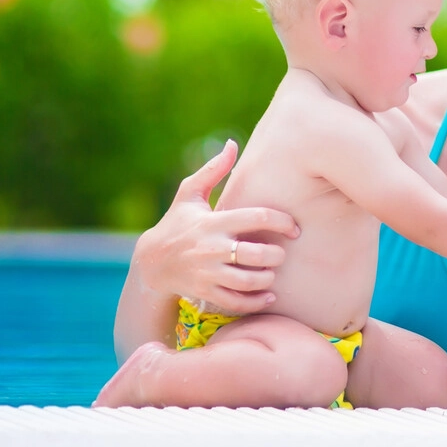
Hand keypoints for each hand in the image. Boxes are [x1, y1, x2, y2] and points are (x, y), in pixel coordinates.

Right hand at [135, 140, 298, 312]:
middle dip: (277, 255)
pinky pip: (236, 302)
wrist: (151, 263)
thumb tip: (232, 143)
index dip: (283, 221)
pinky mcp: (205, 293)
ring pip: (248, 280)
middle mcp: (212, 248)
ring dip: (268, 279)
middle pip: (257, 253)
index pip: (257, 217)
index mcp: (214, 221)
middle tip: (282, 254)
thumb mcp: (189, 194)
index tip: (295, 228)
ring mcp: (208, 273)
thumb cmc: (177, 223)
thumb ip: (213, 170)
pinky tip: (267, 296)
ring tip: (273, 273)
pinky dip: (255, 302)